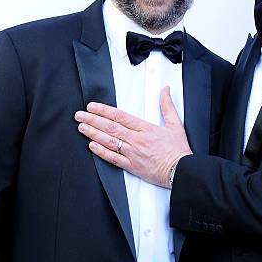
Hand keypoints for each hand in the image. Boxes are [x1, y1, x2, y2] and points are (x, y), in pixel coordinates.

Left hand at [74, 86, 191, 187]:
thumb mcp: (176, 124)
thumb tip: (165, 90)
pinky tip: (92, 146)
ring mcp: (132, 154)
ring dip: (93, 134)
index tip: (92, 106)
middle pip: (110, 127)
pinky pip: (113, 159)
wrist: (182, 171)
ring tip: (82, 127)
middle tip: (79, 115)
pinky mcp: (132, 167)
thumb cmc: (178, 150)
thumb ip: (167, 105)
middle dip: (93, 120)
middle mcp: (136, 140)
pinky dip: (101, 152)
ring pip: (109, 142)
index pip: (120, 116)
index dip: (104, 110)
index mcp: (146, 129)